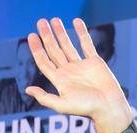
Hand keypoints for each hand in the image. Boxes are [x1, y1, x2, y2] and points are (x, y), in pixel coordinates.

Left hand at [26, 18, 132, 132]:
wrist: (108, 107)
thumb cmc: (86, 109)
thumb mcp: (62, 105)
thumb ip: (45, 97)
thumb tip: (28, 89)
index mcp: (59, 80)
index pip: (44, 61)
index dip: (37, 49)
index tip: (32, 36)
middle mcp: (68, 71)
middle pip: (53, 50)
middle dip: (47, 36)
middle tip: (41, 22)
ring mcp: (81, 66)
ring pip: (68, 45)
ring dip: (60, 33)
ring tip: (54, 20)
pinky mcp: (94, 62)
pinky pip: (86, 44)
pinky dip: (81, 32)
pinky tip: (76, 21)